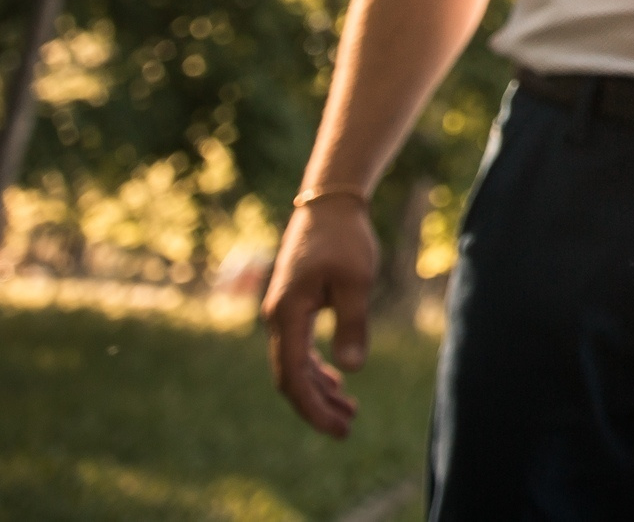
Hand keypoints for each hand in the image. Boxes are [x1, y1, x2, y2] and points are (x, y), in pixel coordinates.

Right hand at [262, 198, 378, 438]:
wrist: (329, 204)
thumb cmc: (344, 239)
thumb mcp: (356, 280)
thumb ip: (352, 324)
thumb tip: (350, 371)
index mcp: (287, 315)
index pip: (293, 377)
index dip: (313, 408)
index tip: (338, 429)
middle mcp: (278, 319)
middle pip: (291, 378)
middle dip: (317, 406)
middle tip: (348, 427)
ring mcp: (282, 313)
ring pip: (294, 366)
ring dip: (318, 390)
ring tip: (348, 411)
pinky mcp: (293, 307)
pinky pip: (298, 350)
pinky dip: (316, 370)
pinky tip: (335, 381)